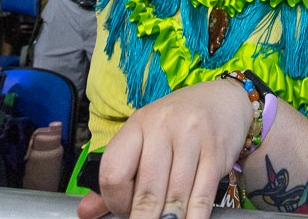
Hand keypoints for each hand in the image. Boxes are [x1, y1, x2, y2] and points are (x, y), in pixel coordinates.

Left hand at [76, 78, 251, 218]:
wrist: (222, 99)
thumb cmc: (177, 122)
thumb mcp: (143, 137)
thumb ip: (117, 175)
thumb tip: (85, 212)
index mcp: (137, 125)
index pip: (114, 171)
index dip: (115, 201)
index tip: (124, 210)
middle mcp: (163, 128)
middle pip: (146, 190)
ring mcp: (192, 139)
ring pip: (175, 196)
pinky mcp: (216, 153)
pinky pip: (202, 195)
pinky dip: (193, 217)